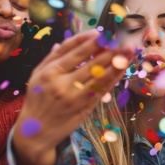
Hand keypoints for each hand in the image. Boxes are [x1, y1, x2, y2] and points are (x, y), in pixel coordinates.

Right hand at [11, 30, 133, 164]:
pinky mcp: (85, 107)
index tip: (102, 33)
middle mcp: (63, 84)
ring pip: (101, 77)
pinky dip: (114, 78)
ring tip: (128, 51)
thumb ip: (52, 57)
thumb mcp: (37, 75)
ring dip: (117, 62)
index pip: (74, 52)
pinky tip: (122, 68)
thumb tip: (65, 42)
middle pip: (91, 63)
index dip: (90, 41)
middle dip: (110, 49)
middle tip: (122, 40)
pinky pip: (103, 89)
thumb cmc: (37, 99)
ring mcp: (76, 97)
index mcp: (50, 72)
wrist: (36, 131)